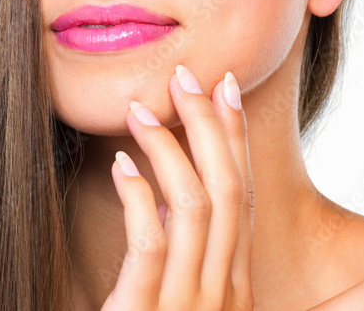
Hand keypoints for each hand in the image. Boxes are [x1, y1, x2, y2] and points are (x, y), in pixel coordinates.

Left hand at [101, 65, 254, 309]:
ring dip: (167, 148)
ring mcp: (186, 307)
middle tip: (184, 76)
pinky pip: (149, 243)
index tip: (225, 86)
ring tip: (138, 110)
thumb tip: (172, 204)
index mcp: (235, 289)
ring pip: (194, 206)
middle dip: (208, 124)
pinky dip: (138, 196)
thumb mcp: (180, 302)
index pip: (244, 196)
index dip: (236, 136)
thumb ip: (187, 259)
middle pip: (227, 189)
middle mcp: (221, 296)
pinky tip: (120, 165)